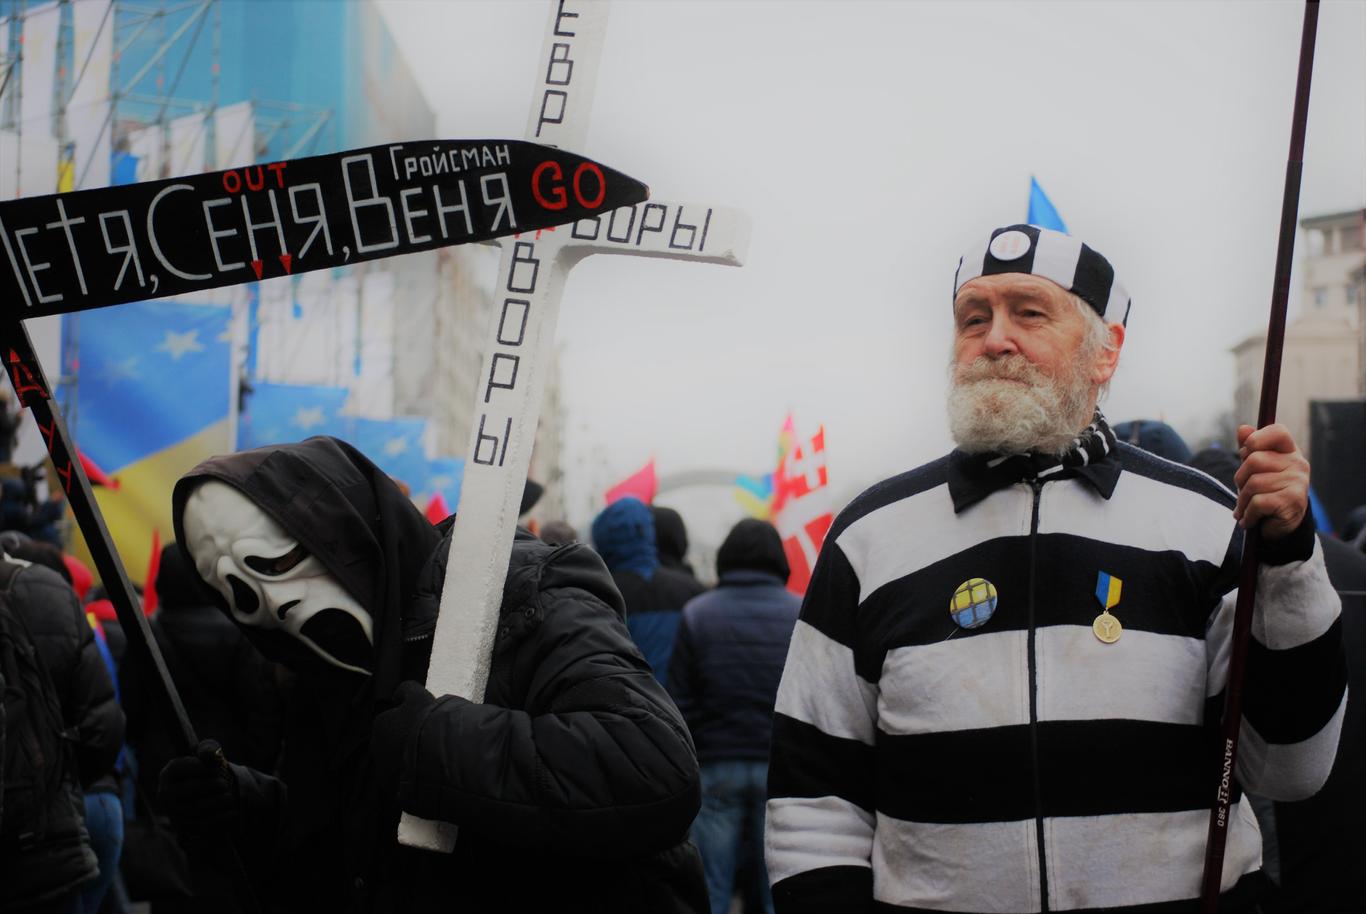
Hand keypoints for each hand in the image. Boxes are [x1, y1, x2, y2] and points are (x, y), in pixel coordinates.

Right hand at [157, 739, 238, 835]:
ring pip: (195, 808)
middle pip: (188, 789)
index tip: (217, 766)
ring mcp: (173, 811)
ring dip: (216, 803)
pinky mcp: (184, 826)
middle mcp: (166, 793)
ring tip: (231, 797)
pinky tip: (233, 813)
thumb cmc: (208, 769)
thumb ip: (209, 749)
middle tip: (225, 784)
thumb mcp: (209, 754)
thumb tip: (210, 753)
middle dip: (209, 786)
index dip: (199, 766)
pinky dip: (219, 819)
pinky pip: (201, 824)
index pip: (180, 768)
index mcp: (168, 773)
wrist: (209, 793)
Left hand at [370, 680, 436, 793]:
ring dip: (408, 761)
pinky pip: (404, 782)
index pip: (391, 721)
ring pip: (396, 763)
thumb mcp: (418, 696)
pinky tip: (428, 774)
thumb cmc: (427, 723)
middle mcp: (376, 748)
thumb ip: (406, 689)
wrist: (436, 760)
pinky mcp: (394, 791)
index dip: (408, 722)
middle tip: (427, 741)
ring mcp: (384, 772)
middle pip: (392, 743)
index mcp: (380, 724)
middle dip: (404, 742)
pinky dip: (413, 779)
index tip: (424, 724)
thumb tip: (397, 694)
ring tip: (430, 760)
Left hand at [1233, 423, 1309, 540]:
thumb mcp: (1255, 469)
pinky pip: (1258, 502)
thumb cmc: (1266, 492)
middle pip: (1254, 460)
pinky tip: (1250, 519)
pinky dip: (1248, 514)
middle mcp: (1298, 464)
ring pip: (1253, 483)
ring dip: (1242, 500)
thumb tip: (1242, 428)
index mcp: (1289, 451)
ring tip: (1245, 508)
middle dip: (1240, 478)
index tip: (1247, 454)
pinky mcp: (1292, 501)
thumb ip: (1249, 448)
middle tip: (1243, 491)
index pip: (1277, 431)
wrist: (1281, 526)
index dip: (1256, 440)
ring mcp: (1298, 482)